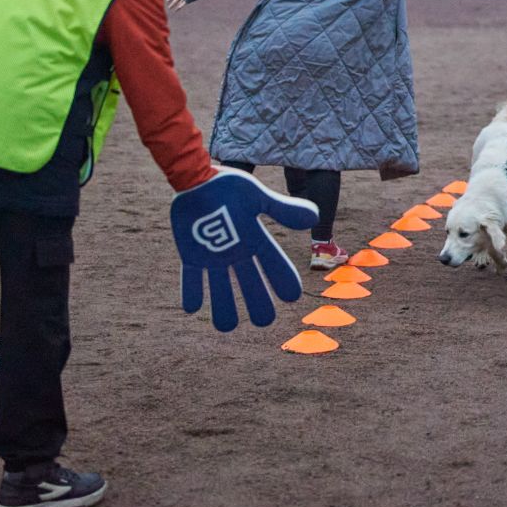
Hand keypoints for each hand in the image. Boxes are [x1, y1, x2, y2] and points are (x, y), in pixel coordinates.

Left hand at [169, 167, 319, 331]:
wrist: (196, 180)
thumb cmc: (229, 186)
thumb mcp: (258, 197)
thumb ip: (283, 210)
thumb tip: (315, 217)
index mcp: (253, 238)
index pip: (273, 262)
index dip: (283, 278)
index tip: (292, 297)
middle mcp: (235, 251)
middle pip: (249, 281)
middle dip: (256, 301)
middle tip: (264, 322)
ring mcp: (212, 255)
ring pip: (220, 285)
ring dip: (223, 305)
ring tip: (226, 327)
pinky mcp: (191, 254)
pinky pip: (191, 277)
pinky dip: (191, 292)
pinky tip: (192, 308)